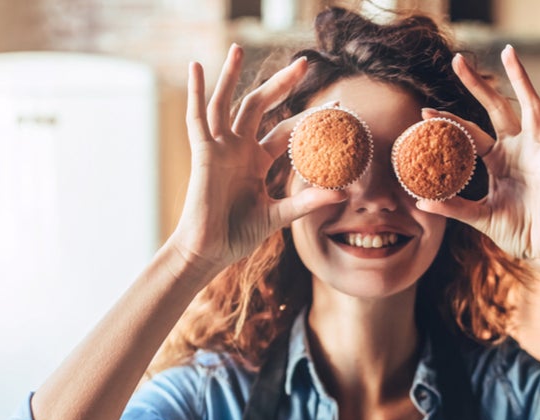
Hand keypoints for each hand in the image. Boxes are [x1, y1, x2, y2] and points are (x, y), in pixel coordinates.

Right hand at [170, 45, 345, 269]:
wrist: (209, 251)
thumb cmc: (238, 235)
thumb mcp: (278, 216)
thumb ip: (307, 202)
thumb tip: (344, 193)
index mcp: (256, 161)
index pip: (286, 130)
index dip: (309, 118)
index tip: (337, 104)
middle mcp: (239, 149)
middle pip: (260, 105)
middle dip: (281, 83)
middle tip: (304, 62)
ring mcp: (219, 149)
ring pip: (226, 102)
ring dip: (231, 75)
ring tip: (238, 47)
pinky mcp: (202, 153)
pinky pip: (197, 117)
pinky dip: (195, 92)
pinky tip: (196, 67)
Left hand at [416, 45, 539, 266]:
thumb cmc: (517, 232)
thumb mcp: (478, 217)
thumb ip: (453, 207)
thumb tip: (420, 202)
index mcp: (497, 161)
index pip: (469, 133)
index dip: (449, 121)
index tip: (424, 112)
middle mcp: (516, 150)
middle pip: (496, 108)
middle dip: (477, 84)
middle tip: (457, 59)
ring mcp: (536, 152)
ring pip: (528, 106)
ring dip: (519, 78)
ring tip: (508, 51)